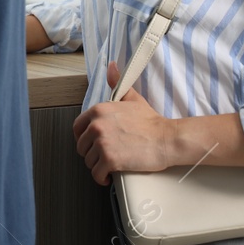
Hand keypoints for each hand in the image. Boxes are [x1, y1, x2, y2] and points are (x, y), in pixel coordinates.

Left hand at [71, 61, 174, 185]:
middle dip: (92, 153)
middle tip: (105, 155)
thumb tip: (111, 66)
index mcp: (98, 111)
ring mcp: (102, 143)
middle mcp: (96, 126)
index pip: (77, 128)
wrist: (167, 139)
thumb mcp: (131, 98)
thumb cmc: (151, 122)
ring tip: (110, 165)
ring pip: (88, 161)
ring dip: (97, 165)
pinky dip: (101, 178)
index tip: (91, 144)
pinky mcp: (109, 159)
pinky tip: (108, 176)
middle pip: (82, 146)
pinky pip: (96, 173)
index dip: (83, 138)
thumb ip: (117, 84)